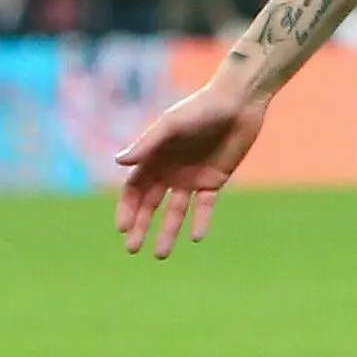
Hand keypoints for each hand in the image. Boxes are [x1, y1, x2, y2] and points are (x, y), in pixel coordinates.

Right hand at [114, 74, 270, 258]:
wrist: (238, 102)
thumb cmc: (200, 108)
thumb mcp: (171, 125)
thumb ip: (147, 144)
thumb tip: (118, 162)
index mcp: (155, 157)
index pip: (134, 188)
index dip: (127, 208)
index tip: (122, 228)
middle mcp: (170, 170)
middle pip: (150, 204)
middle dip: (140, 226)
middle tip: (132, 249)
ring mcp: (192, 177)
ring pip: (176, 211)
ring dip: (168, 232)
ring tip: (160, 254)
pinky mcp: (215, 180)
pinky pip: (205, 206)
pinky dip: (200, 221)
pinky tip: (196, 237)